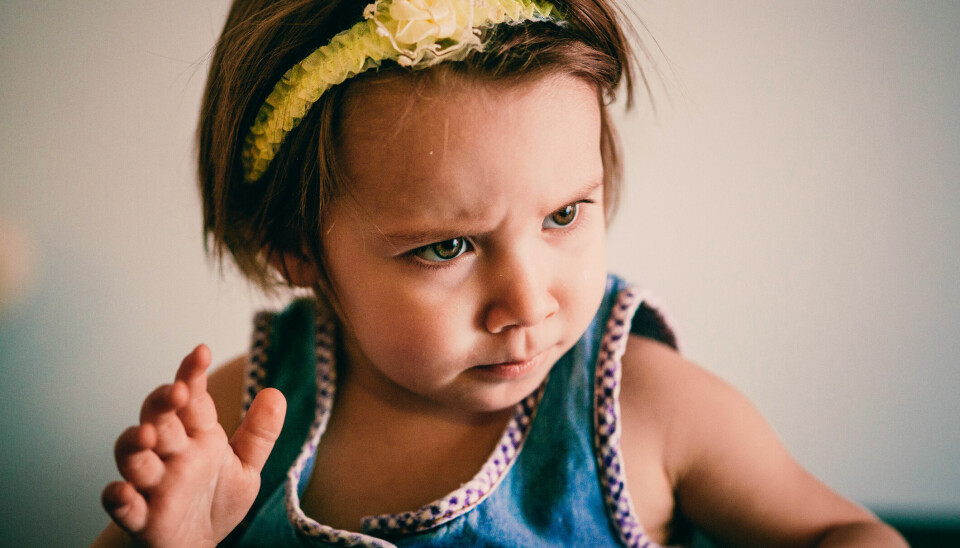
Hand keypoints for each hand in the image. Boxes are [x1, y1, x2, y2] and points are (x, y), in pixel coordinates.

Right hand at [101, 345, 284, 546]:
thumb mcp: (246, 466)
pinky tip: (122, 492)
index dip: (191, 375)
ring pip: (134, 458)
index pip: (192, 399)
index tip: (200, 352)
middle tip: (175, 391)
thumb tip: (276, 394)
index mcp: (197, 436)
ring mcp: (154, 484)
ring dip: (134, 445)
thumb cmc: (214, 500)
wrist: (196, 544)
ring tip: (146, 436)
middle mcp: (172, 454)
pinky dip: (119, 498)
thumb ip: (259, 433)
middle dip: (162, 404)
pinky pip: (123, 506)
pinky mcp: (142, 517)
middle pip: (158, 420)